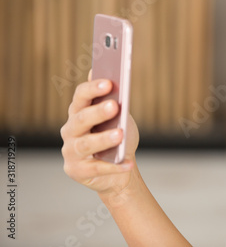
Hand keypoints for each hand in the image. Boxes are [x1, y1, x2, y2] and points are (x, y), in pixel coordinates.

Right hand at [60, 75, 138, 197]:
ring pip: (86, 144)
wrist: (117, 170)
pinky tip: (129, 163)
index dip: (93, 89)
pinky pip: (96, 168)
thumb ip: (113, 101)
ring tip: (120, 135)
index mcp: (78, 112)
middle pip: (81, 119)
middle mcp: (70, 130)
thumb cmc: (117, 138)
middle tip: (114, 106)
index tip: (108, 83)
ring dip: (103, 139)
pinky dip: (114, 166)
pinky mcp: (76, 170)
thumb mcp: (118, 118)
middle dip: (97, 112)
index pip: (81, 96)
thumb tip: (113, 81)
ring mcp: (71, 151)